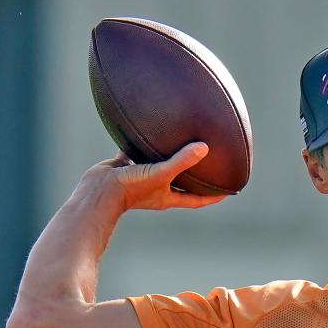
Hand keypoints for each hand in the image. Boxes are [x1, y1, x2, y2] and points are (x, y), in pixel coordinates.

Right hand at [75, 142, 226, 211]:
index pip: (196, 199)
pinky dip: (143, 142)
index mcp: (168, 197)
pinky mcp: (126, 166)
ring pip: (160, 165)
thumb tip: (204, 148)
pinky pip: (137, 152)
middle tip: (209, 162)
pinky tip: (149, 127)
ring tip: (181, 140)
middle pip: (181, 182)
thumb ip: (181, 161)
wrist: (98, 191)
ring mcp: (141, 178)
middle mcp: (157, 188)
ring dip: (169, 156)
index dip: (212, 196)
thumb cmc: (131, 189)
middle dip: (193, 174)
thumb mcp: (161, 174)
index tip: (228, 190)